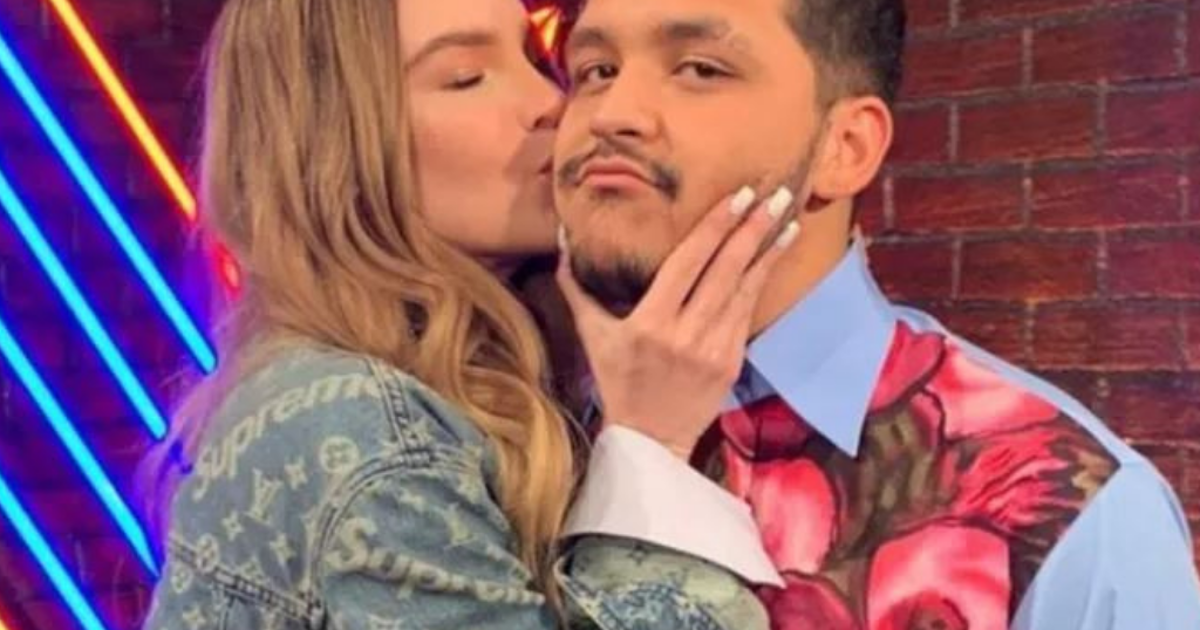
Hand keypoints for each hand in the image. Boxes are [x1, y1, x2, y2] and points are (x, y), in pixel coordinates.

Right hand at [557, 185, 801, 459]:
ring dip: (768, 251)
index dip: (714, 228)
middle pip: (725, 271)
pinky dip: (762, 282)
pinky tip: (775, 256)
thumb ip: (576, 286)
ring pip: (745, 290)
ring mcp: (714, 350)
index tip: (737, 196)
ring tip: (787, 219)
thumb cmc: (617, 382)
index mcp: (650, 323)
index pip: (688, 263)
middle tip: (775, 194)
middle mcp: (686, 333)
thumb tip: (563, 237)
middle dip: (752, 229)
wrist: (650, 439)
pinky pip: (748, 313)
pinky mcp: (732, 363)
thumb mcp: (591, 335)